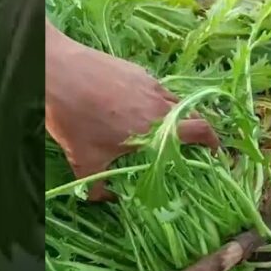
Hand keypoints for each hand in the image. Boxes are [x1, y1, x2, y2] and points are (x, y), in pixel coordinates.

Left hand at [45, 20, 218, 199]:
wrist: (56, 71)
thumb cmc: (73, 118)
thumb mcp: (83, 160)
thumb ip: (96, 187)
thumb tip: (106, 200)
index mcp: (155, 128)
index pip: (200, 130)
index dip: (213, 141)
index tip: (213, 152)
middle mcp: (160, 104)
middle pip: (192, 115)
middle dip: (194, 131)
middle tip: (185, 145)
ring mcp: (149, 83)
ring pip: (175, 101)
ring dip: (176, 116)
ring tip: (161, 128)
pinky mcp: (137, 71)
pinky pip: (157, 89)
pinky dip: (156, 101)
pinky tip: (135, 108)